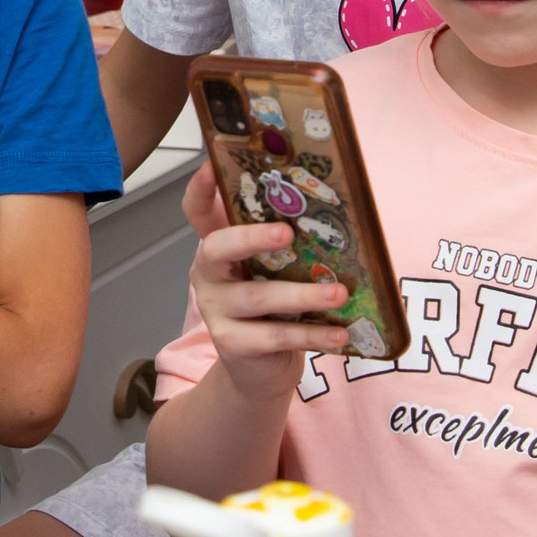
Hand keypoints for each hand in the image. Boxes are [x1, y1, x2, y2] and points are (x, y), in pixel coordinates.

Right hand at [181, 161, 346, 402]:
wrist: (258, 371)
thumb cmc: (272, 310)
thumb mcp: (274, 271)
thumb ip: (286, 247)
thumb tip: (339, 213)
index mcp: (219, 248)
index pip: (197, 212)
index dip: (200, 188)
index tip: (211, 165)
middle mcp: (208, 275)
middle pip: (217, 248)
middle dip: (251, 237)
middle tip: (287, 233)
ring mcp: (216, 310)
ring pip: (257, 298)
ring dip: (302, 295)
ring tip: (339, 293)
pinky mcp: (232, 344)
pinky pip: (275, 337)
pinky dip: (312, 335)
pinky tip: (340, 334)